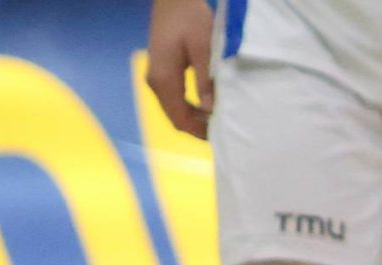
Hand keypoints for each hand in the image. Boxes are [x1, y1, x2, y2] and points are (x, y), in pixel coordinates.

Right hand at [146, 0, 216, 138]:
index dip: (201, 131)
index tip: (223, 134)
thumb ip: (206, 80)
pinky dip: (191, 108)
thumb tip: (211, 109)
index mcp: (164, 79)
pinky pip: (174, 99)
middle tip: (226, 130)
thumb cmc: (190, 19)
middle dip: (200, 128)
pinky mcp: (161, 73)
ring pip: (175, 110)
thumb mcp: (203, 48)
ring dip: (196, 118)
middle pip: (176, 118)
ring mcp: (156, 78)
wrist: (173, 0)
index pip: (180, 118)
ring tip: (220, 119)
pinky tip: (208, 106)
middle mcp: (155, 82)